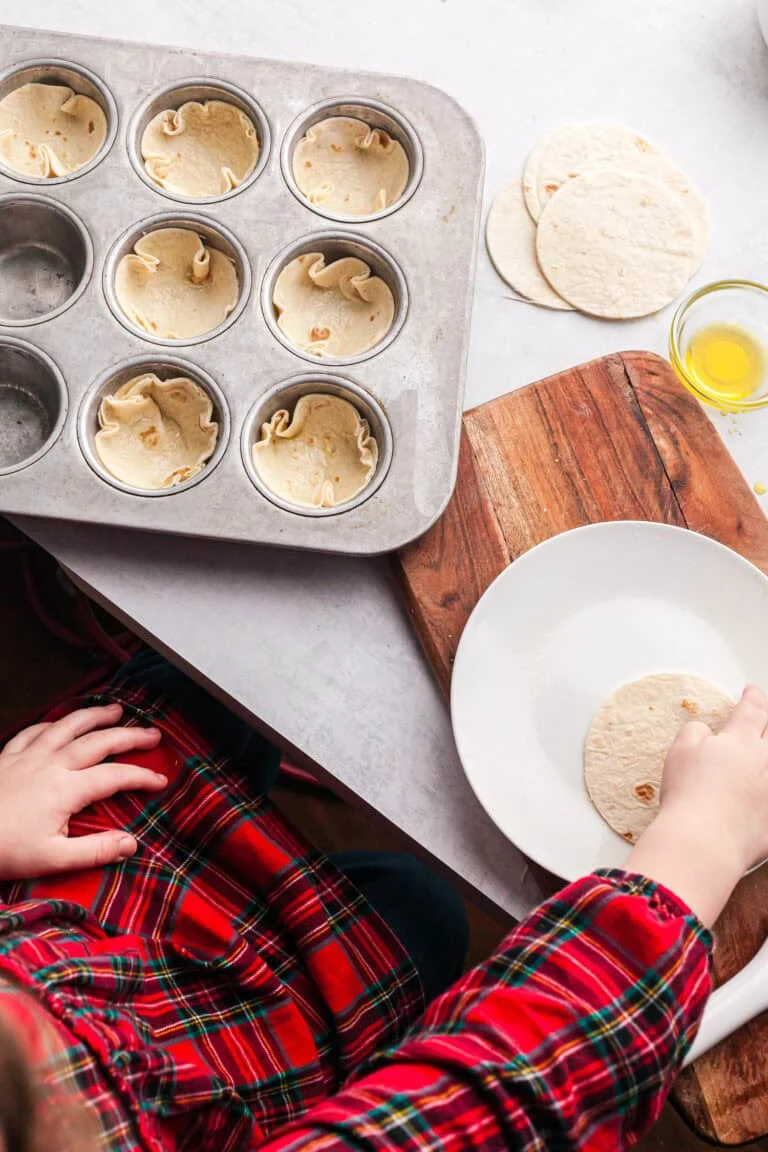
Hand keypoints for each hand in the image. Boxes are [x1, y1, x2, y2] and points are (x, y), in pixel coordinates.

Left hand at [0, 703, 164, 878]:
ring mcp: (28, 756)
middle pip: (99, 741)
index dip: (142, 776)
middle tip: (152, 733)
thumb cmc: (4, 850)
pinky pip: (34, 730)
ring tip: (116, 710)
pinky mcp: (7, 756)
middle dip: (130, 735)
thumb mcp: (53, 859)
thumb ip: (95, 850)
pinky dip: (53, 722)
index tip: (161, 780)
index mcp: (66, 789)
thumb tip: (130, 843)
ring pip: (68, 726)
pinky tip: (60, 721)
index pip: (115, 776)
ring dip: (95, 715)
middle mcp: (51, 765)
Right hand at [661, 684, 767, 872]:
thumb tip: (704, 731)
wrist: (703, 841)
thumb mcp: (679, 751)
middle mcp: (764, 761)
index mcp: (740, 740)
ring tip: (760, 755)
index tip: (751, 691)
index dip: (753, 696)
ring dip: (767, 755)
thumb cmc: (689, 795)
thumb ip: (694, 732)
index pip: (753, 709)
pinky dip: (766, 792)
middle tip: (763, 719)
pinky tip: (761, 793)